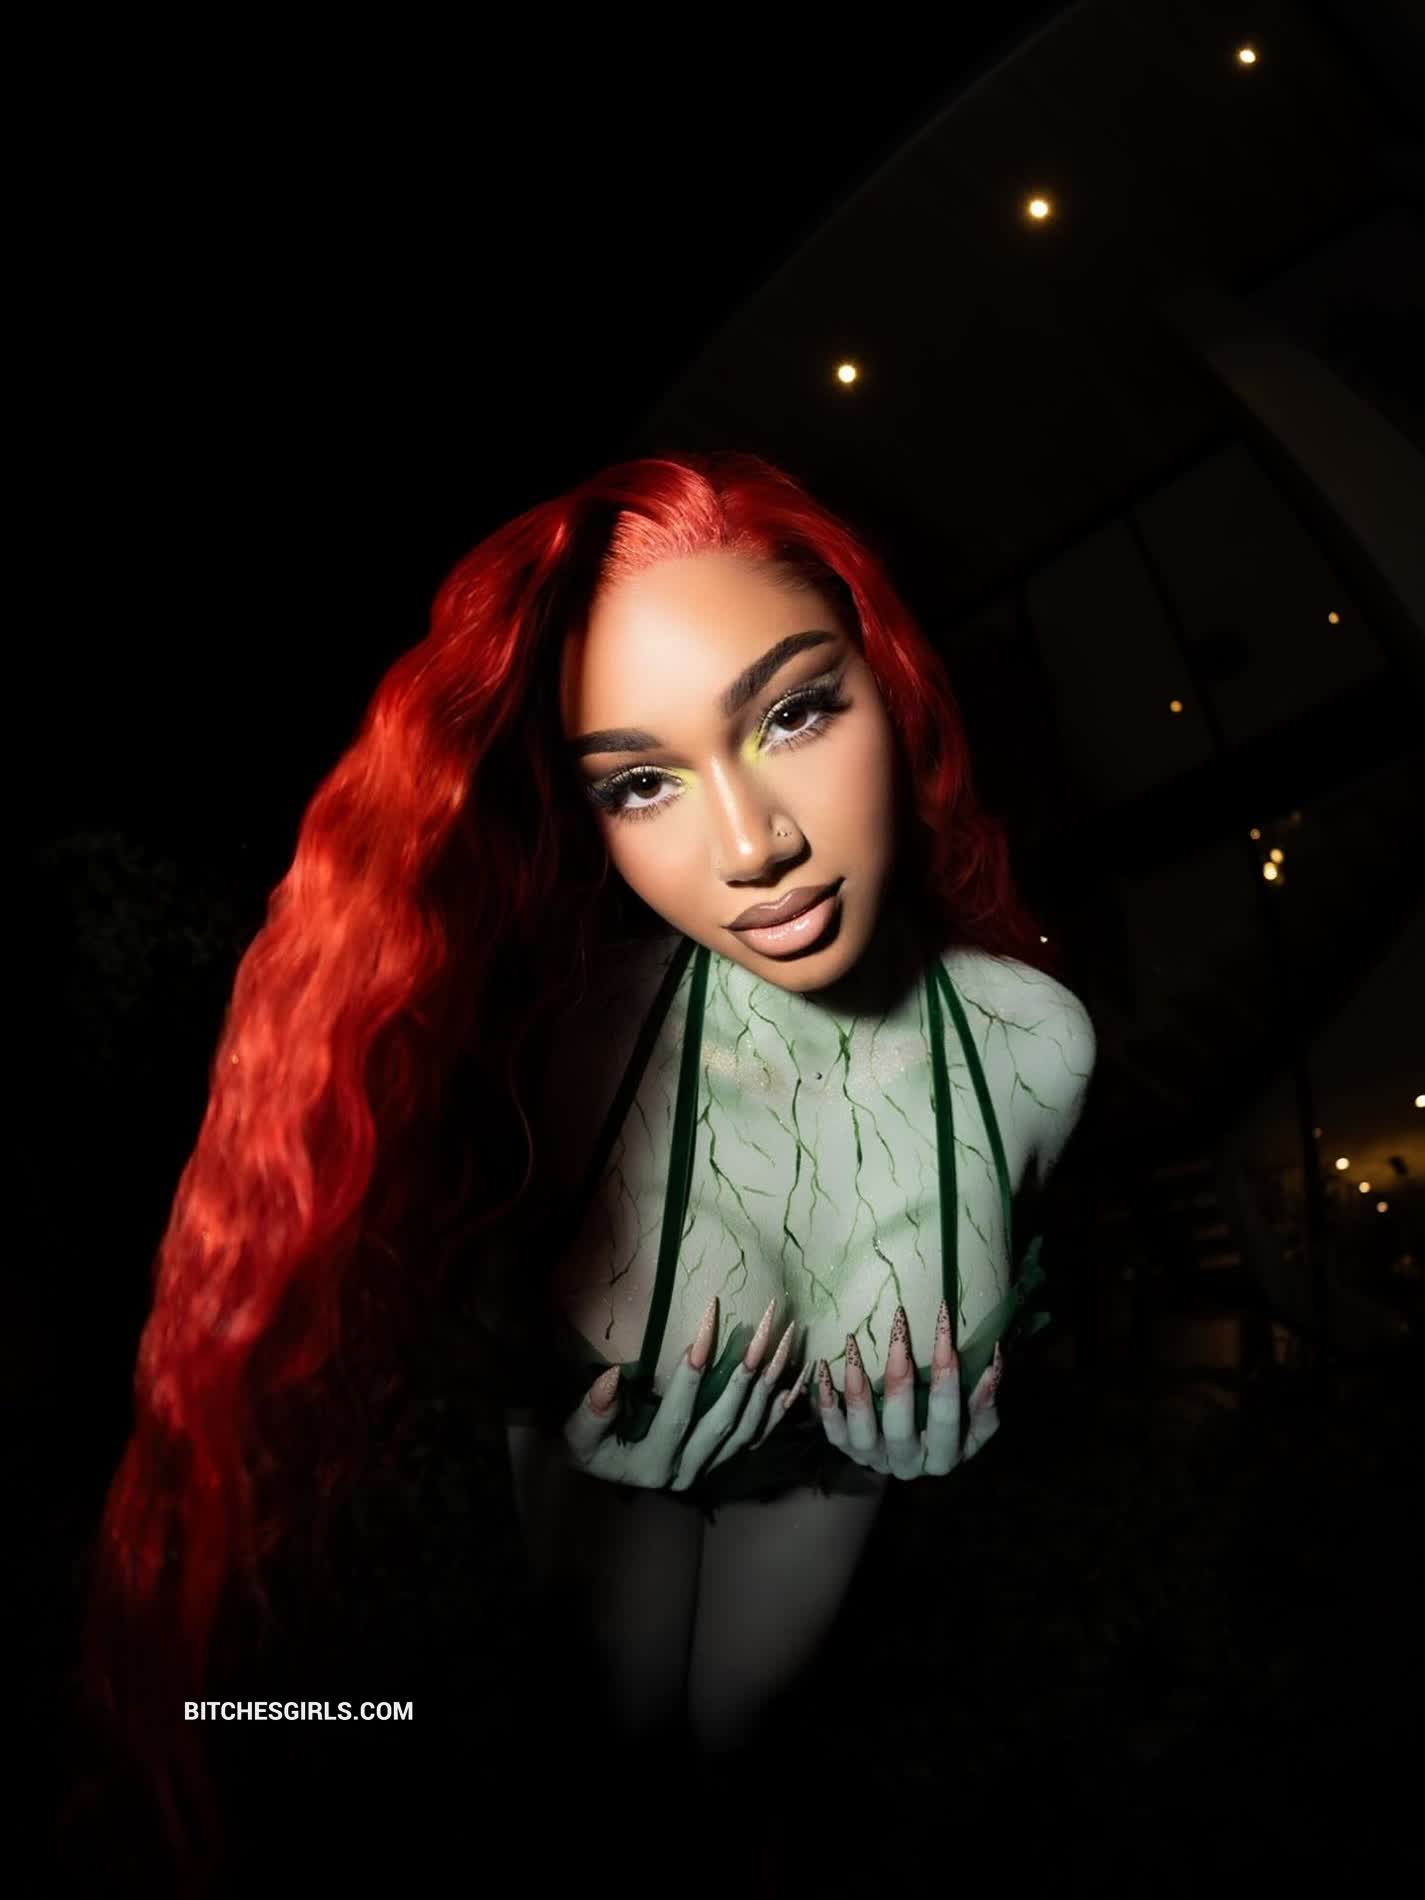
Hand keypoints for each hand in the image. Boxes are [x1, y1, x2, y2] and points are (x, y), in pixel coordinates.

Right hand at [562, 1296, 810, 1489]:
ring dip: (771, 1380)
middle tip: (764, 1320)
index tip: (708, 1319)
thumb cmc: (584, 1446)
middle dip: (748, 1366)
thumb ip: (592, 1412)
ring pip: (750, 1425)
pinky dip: (781, 1407)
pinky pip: (760, 1435)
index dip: (694, 1369)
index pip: (680, 1411)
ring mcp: (710, 1468)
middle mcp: (688, 1471)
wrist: (598, 1470)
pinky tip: (797, 1376)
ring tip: (785, 1335)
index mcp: (653, 1464)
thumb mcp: (575, 1433)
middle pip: (726, 1416)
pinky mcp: (723, 1461)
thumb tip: (610, 1379)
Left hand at [814, 1300, 1003, 1479]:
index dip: (947, 1374)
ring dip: (857, 1384)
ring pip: (862, 1428)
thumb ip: (986, 1396)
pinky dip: (826, 1400)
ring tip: (853, 1341)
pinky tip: (824, 1366)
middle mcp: (908, 1465)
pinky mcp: (848, 1452)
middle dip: (899, 1374)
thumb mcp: (974, 1422)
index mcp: (945, 1457)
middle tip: (899, 1326)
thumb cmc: (949, 1429)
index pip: (947, 1417)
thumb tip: (996, 1356)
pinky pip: (832, 1430)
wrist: (912, 1459)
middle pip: (900, 1424)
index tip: (945, 1325)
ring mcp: (875, 1460)